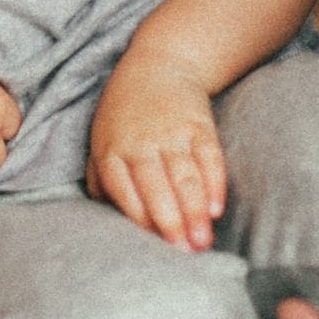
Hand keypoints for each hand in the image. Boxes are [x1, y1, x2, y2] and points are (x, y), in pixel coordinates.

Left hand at [87, 57, 225, 248]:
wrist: (159, 64)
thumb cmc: (125, 114)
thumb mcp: (102, 141)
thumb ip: (101, 181)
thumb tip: (107, 221)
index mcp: (112, 152)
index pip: (124, 193)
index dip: (140, 221)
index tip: (153, 249)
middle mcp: (140, 143)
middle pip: (156, 188)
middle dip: (171, 223)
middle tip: (184, 254)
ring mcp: (171, 133)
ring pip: (184, 177)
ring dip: (195, 212)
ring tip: (203, 242)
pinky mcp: (199, 125)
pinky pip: (209, 157)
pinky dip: (214, 183)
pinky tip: (217, 208)